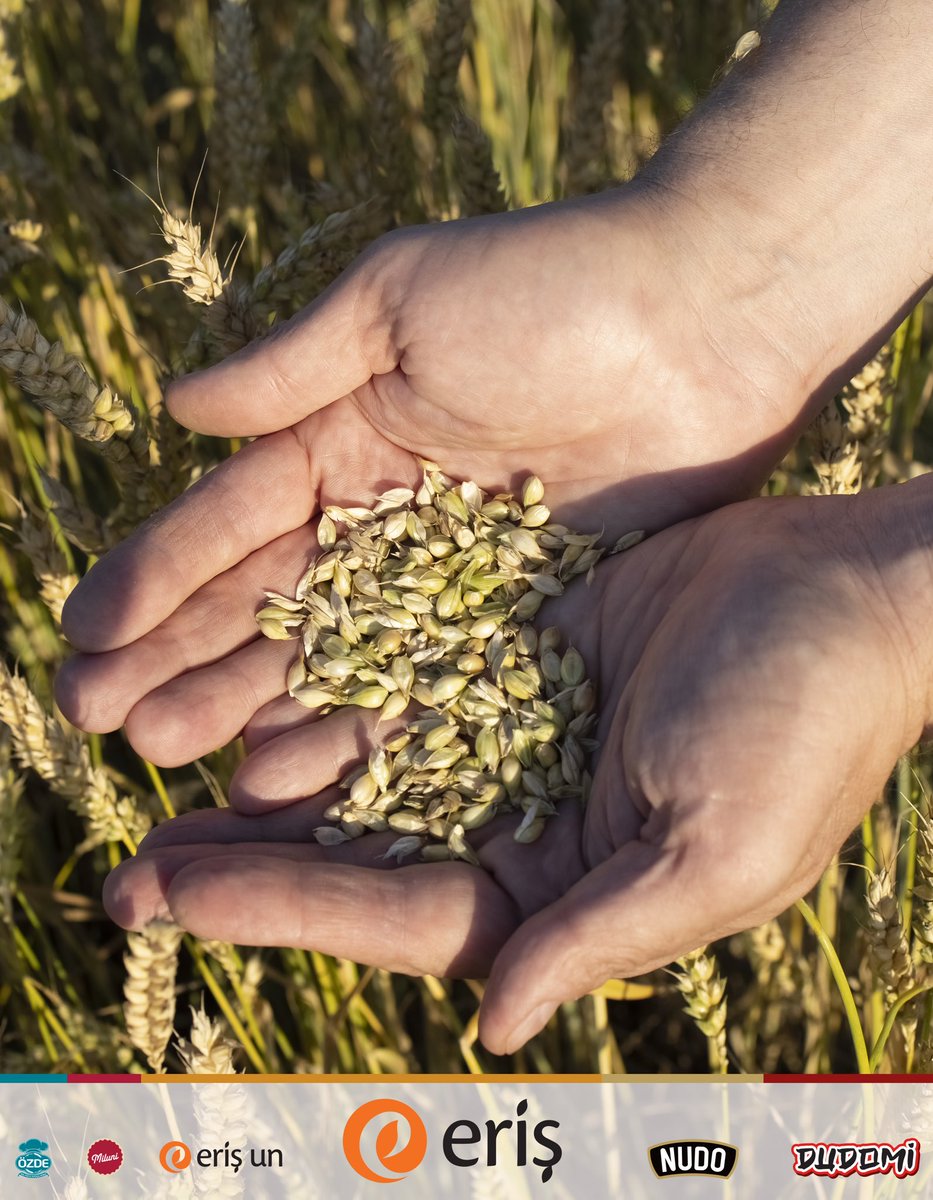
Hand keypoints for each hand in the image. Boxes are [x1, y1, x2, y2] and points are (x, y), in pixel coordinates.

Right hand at [54, 187, 814, 762]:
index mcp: (343, 438)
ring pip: (333, 653)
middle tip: (97, 717)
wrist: (703, 325)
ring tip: (165, 754)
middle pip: (266, 601)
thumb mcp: (400, 304)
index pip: (233, 522)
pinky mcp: (518, 618)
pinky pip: (427, 681)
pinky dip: (361, 722)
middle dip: (180, 656)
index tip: (86, 632)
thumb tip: (174, 407)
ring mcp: (450, 578)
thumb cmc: (548, 291)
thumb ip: (291, 369)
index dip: (158, 576)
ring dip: (248, 701)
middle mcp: (384, 518)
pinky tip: (296, 767)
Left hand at [100, 480, 932, 1052]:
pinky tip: (250, 695)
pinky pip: (401, 673)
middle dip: (248, 869)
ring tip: (160, 784)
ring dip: (265, 783)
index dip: (286, 909)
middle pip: (361, 853)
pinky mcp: (514, 649)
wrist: (845, 588)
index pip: (404, 913)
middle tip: (126, 874)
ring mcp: (515, 730)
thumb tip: (495, 1024)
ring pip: (365, 767)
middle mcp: (530, 817)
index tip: (173, 898)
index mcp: (571, 886)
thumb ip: (602, 935)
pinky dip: (327, 690)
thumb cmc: (805, 722)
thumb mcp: (717, 849)